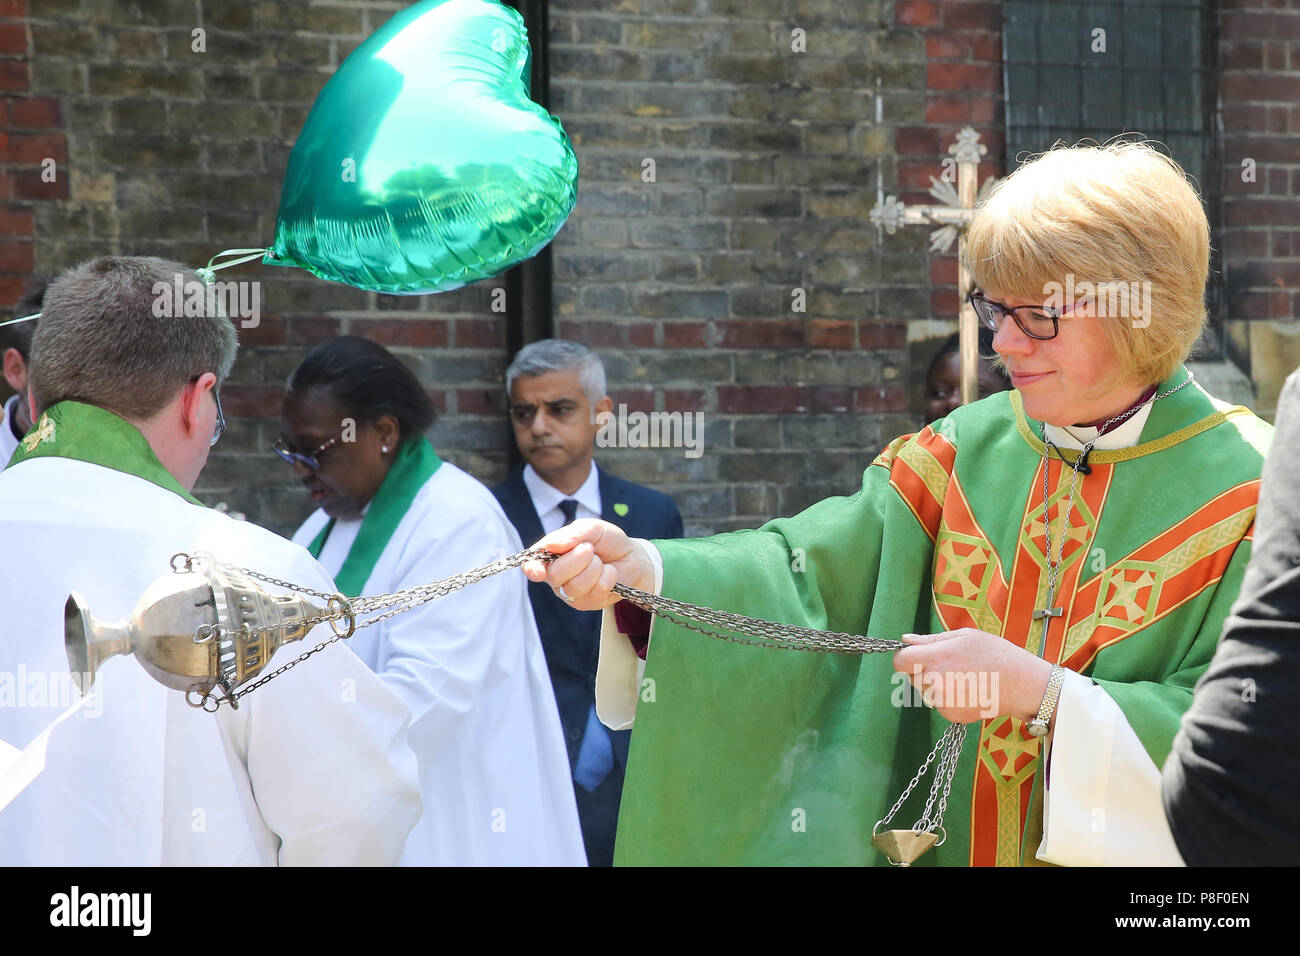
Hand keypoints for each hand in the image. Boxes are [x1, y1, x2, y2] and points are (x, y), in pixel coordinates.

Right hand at [521, 518, 653, 610]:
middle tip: (590, 549)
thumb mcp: (591, 528)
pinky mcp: (589, 603)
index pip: (532, 566)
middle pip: (554, 575)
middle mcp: (557, 577)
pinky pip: (595, 591)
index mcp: (551, 556)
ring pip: (574, 586)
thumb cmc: (606, 541)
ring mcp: (571, 593)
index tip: (538, 570)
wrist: (632, 556)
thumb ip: (571, 534)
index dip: (532, 569)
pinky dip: (607, 576)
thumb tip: (550, 544)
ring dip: (594, 568)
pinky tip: (609, 572)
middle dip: (577, 559)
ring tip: (600, 561)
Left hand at [892, 628, 1052, 724]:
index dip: (907, 657)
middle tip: (949, 664)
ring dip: (935, 684)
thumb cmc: (995, 655)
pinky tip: (967, 690)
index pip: (900, 662)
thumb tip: (906, 640)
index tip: (917, 656)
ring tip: (963, 676)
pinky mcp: (951, 715)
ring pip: (925, 691)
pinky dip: (948, 698)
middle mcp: (935, 682)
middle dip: (924, 670)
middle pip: (912, 676)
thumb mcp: (964, 636)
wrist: (1020, 684)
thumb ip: (931, 640)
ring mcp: (942, 701)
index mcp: (935, 659)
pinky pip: (939, 703)